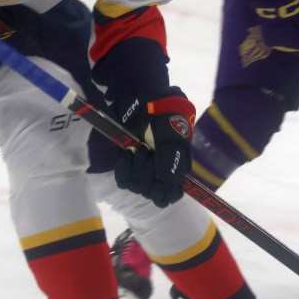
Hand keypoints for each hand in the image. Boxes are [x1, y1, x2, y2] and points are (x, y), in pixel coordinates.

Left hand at [114, 90, 195, 207]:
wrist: (145, 103)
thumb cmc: (165, 118)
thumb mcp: (173, 135)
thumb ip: (172, 158)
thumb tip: (169, 183)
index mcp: (176, 170)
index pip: (172, 195)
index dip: (166, 193)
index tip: (159, 182)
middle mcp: (159, 175)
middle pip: (152, 194)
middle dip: (149, 174)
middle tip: (149, 152)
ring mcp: (141, 172)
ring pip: (137, 188)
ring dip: (137, 168)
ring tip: (139, 148)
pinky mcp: (126, 167)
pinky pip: (122, 181)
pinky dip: (123, 168)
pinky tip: (126, 154)